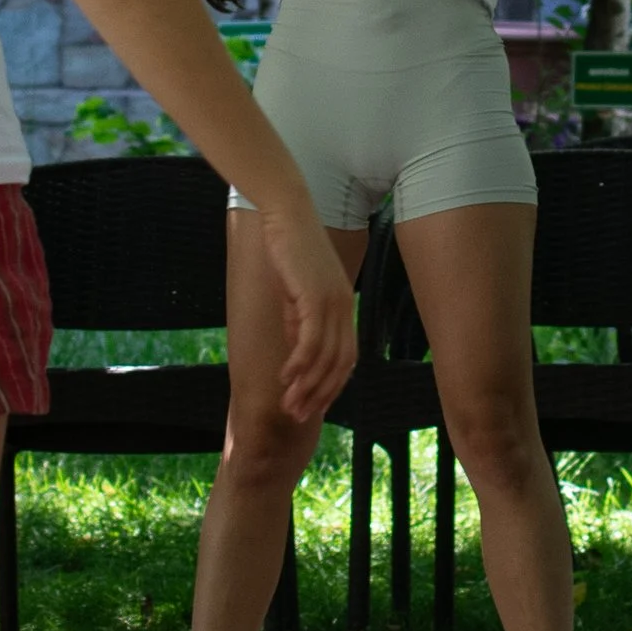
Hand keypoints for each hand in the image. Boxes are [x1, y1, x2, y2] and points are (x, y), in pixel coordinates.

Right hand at [260, 204, 356, 423]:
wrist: (287, 215)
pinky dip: (300, 364)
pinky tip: (285, 378)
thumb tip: (296, 349)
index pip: (345, 359)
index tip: (312, 407)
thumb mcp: (296, 291)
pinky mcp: (315, 297)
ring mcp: (332, 303)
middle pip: (339, 365)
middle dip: (319, 395)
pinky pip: (310, 341)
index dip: (331, 387)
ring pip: (325, 358)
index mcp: (344, 307)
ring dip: (307, 386)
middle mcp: (344, 308)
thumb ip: (299, 319)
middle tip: (298, 415)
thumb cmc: (289, 249)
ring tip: (289, 405)